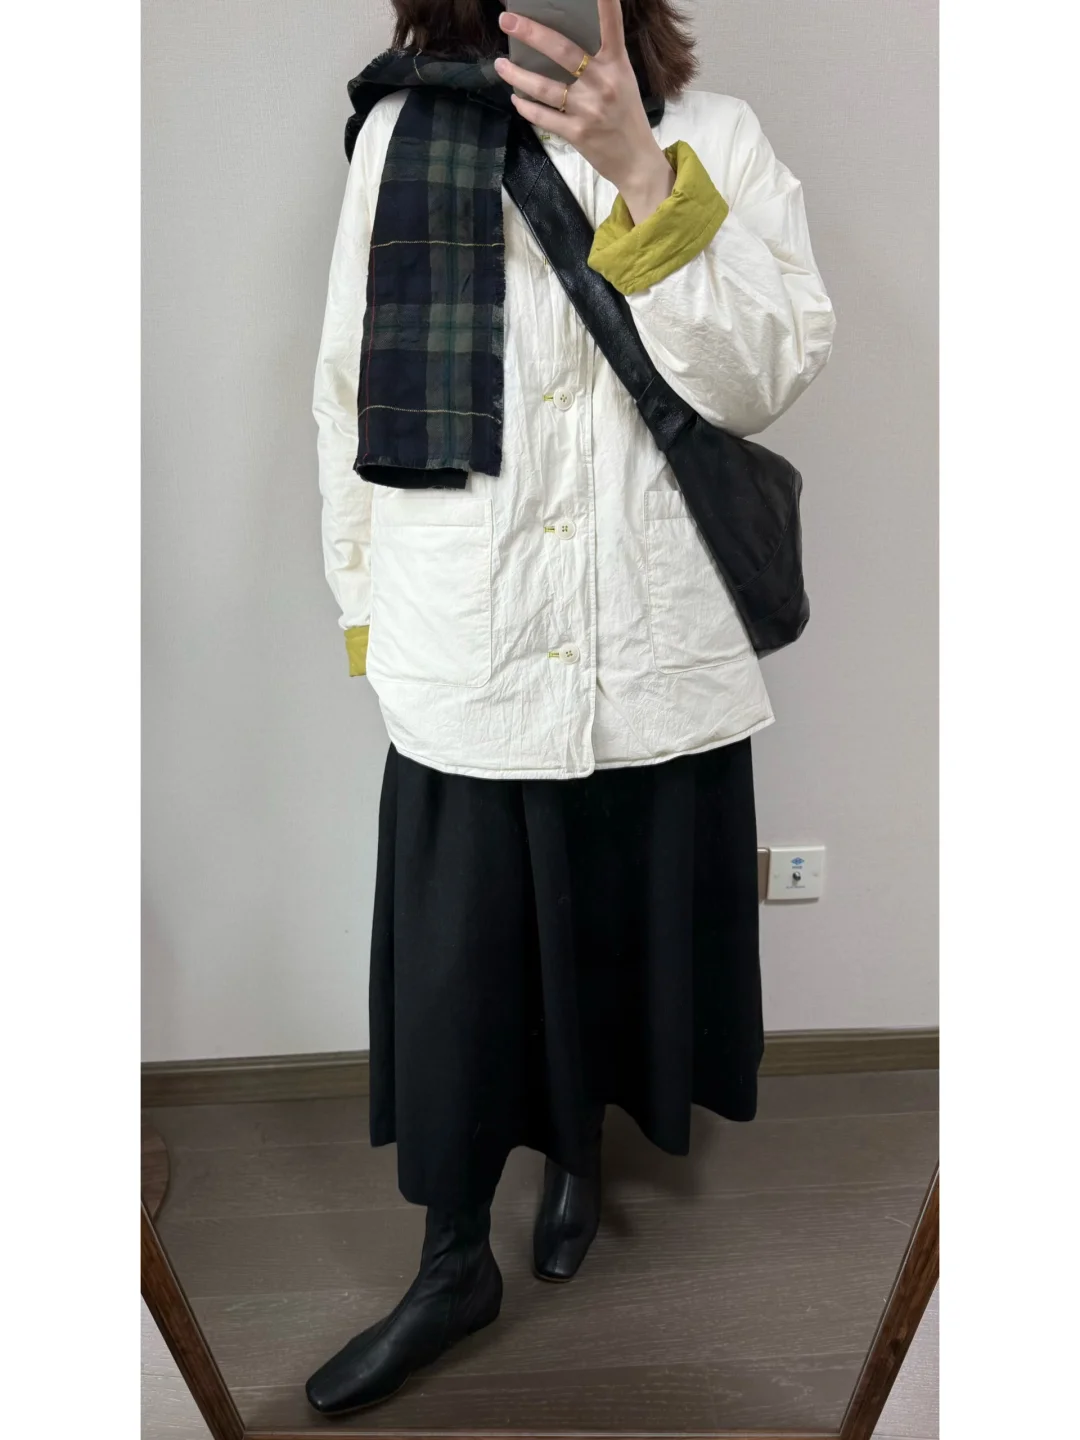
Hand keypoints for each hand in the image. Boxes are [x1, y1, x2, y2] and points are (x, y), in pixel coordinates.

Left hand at [493, 0, 674, 224]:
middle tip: (507, 21)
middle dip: (531, 33)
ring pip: (544, 88)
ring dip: (517, 75)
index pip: (611, 27)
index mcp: (616, 65)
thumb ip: (600, 62)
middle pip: (561, 51)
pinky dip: (526, 107)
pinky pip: (543, 116)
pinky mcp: (576, 133)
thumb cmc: (627, 117)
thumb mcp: (623, 82)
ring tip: (500, 65)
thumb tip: (565, 46)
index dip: (606, 4)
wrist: (636, 161)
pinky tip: (515, 98)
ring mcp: (588, 109)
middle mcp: (602, 83)